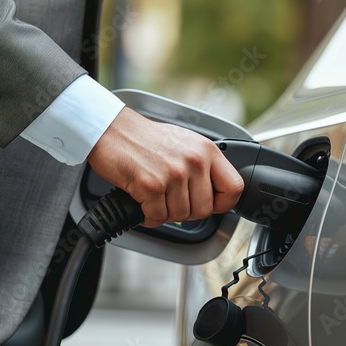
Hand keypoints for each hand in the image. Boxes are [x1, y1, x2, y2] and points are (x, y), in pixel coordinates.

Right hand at [87, 107, 243, 226]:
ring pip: (180, 215)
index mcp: (206, 151)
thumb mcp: (186, 144)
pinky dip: (148, 215)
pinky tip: (143, 202)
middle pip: (204, 209)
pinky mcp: (151, 185)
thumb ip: (203, 166)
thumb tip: (214, 192)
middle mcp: (194, 161)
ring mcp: (173, 174)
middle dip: (187, 211)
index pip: (234, 187)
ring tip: (155, 197)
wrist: (112, 129)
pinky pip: (157, 216)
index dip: (224, 203)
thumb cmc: (145, 138)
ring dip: (164, 212)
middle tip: (172, 200)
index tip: (213, 204)